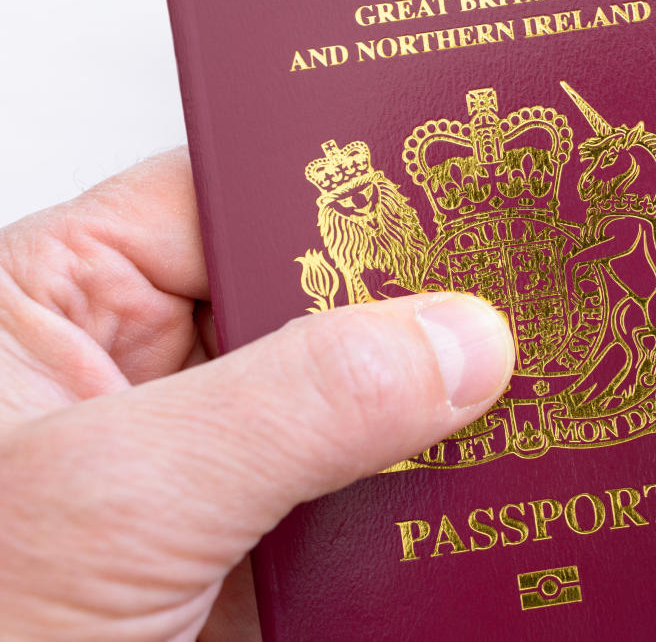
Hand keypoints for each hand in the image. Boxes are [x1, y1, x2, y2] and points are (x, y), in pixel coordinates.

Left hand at [0, 150, 514, 640]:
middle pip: (307, 295)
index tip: (452, 195)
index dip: (338, 189)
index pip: (225, 195)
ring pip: (345, 400)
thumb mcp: (121, 496)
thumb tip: (456, 338)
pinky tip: (475, 487)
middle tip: (509, 304)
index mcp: (59, 304)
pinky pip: (357, 494)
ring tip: (517, 390)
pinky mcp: (246, 546)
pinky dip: (419, 498)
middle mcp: (135, 372)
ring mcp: (199, 465)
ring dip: (423, 410)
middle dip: (404, 308)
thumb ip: (294, 403)